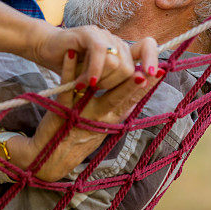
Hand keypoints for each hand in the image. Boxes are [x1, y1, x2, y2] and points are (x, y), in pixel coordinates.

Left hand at [12, 50, 158, 181]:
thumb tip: (142, 90)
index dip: (146, 87)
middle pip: (121, 99)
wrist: (50, 155)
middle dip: (134, 85)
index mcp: (112, 119)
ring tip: (116, 60)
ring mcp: (82, 115)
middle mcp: (100, 119)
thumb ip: (121, 108)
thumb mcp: (105, 125)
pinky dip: (69, 70)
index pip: (133, 100)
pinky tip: (71, 54)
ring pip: (98, 96)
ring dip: (108, 78)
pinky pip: (67, 88)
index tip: (160, 71)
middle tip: (148, 70)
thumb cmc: (81, 133)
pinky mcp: (62, 110)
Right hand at [33, 25, 159, 90]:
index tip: (152, 75)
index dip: (152, 58)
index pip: (147, 46)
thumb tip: (139, 85)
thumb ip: (115, 80)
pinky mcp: (88, 33)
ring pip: (117, 63)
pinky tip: (84, 82)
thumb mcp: (96, 78)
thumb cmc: (71, 67)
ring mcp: (102, 35)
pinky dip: (94, 71)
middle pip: (129, 67)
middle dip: (112, 85)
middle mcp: (114, 40)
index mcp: (120, 51)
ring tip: (82, 86)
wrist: (46, 49)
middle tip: (94, 88)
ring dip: (100, 81)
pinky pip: (100, 52)